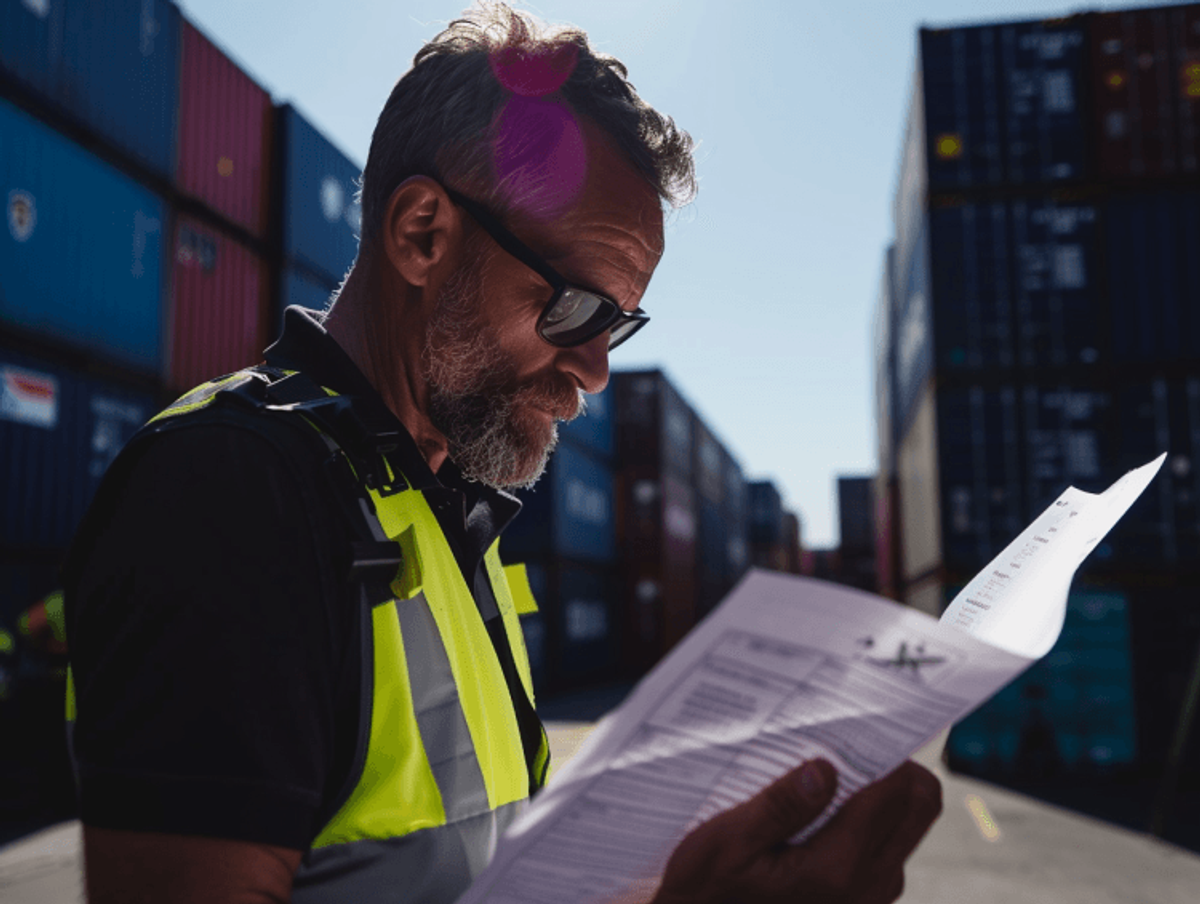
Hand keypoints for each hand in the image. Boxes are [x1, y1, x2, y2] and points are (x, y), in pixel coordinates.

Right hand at [650, 758, 941, 903]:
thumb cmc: (708, 887)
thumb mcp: (727, 842)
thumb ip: (778, 806)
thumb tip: (825, 767)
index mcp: (836, 867)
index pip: (894, 791)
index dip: (884, 749)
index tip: (857, 721)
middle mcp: (868, 885)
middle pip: (920, 804)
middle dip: (897, 765)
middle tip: (854, 740)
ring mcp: (872, 894)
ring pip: (909, 823)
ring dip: (885, 792)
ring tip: (833, 770)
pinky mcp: (866, 897)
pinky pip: (891, 844)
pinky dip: (872, 818)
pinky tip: (826, 806)